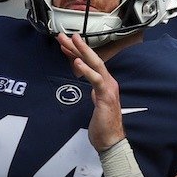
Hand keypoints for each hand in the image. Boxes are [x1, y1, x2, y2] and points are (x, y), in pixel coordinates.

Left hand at [56, 33, 124, 150]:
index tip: (66, 44)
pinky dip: (87, 70)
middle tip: (65, 35)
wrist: (111, 141)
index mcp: (105, 83)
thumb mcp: (95, 102)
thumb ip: (92, 89)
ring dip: (83, 51)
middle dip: (78, 46)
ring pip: (96, 64)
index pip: (90, 63)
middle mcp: (108, 82)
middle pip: (93, 59)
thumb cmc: (103, 124)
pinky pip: (96, 80)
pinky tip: (77, 62)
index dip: (77, 52)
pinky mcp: (106, 96)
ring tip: (72, 40)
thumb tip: (87, 81)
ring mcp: (108, 88)